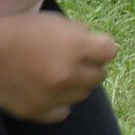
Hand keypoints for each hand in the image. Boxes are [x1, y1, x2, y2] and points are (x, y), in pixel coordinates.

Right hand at [0, 11, 117, 122]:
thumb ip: (82, 35)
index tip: (93, 46)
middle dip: (91, 66)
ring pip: (83, 94)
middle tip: (76, 61)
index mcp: (76, 46)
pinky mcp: (36, 111)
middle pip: (99, 75)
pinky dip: (60, 103)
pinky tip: (51, 91)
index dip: (102, 47)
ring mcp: (52, 95)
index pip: (111, 51)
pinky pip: (63, 112)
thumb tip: (100, 47)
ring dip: (77, 84)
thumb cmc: (23, 31)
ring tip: (61, 74)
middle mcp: (67, 73)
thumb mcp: (58, 22)